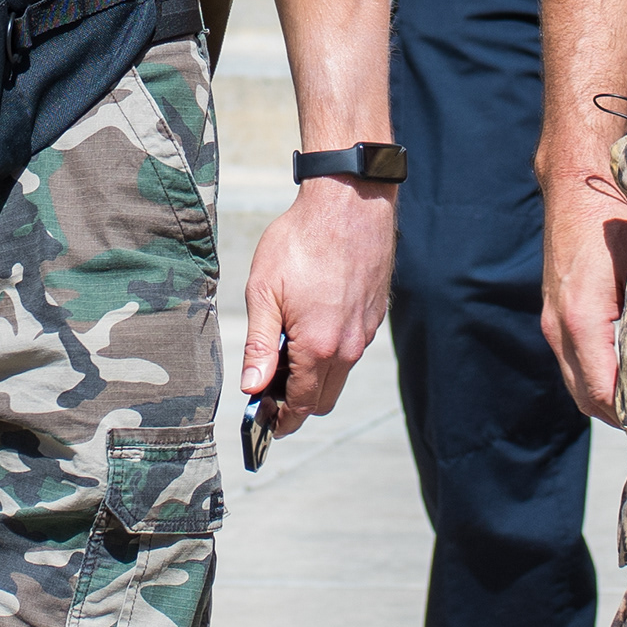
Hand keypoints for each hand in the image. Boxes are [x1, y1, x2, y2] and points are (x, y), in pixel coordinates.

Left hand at [234, 174, 393, 440]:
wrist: (349, 202)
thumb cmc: (301, 241)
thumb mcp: (264, 291)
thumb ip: (260, 345)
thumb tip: (252, 387)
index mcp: (319, 347)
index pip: (300, 404)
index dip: (280, 420)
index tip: (263, 423)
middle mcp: (348, 347)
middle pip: (322, 399)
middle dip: (295, 404)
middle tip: (268, 389)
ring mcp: (365, 332)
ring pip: (338, 375)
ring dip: (313, 376)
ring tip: (284, 352)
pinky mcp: (374, 315)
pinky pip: (351, 349)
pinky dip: (330, 352)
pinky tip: (310, 325)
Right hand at [536, 147, 626, 423]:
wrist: (575, 184)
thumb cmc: (614, 217)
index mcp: (582, 316)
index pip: (603, 391)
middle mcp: (560, 326)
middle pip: (589, 398)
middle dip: (626, 418)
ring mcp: (554, 322)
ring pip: (580, 385)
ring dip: (612, 402)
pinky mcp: (557, 316)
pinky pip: (577, 364)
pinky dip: (602, 381)